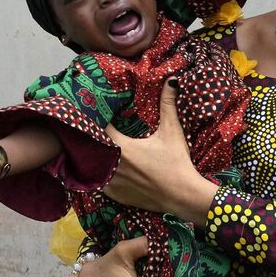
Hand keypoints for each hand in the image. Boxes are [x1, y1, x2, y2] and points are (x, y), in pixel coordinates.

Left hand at [103, 83, 217, 219]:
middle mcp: (113, 165)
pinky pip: (99, 184)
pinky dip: (100, 176)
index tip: (96, 114)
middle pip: (92, 148)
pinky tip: (103, 170)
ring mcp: (112, 183)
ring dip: (94, 158)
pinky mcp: (115, 195)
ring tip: (94, 150)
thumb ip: (168, 105)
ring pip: (93, 167)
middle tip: (94, 130)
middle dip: (93, 139)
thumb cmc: (177, 162)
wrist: (183, 196)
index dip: (96, 121)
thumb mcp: (172, 132)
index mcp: (123, 147)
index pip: (98, 129)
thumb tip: (171, 80)